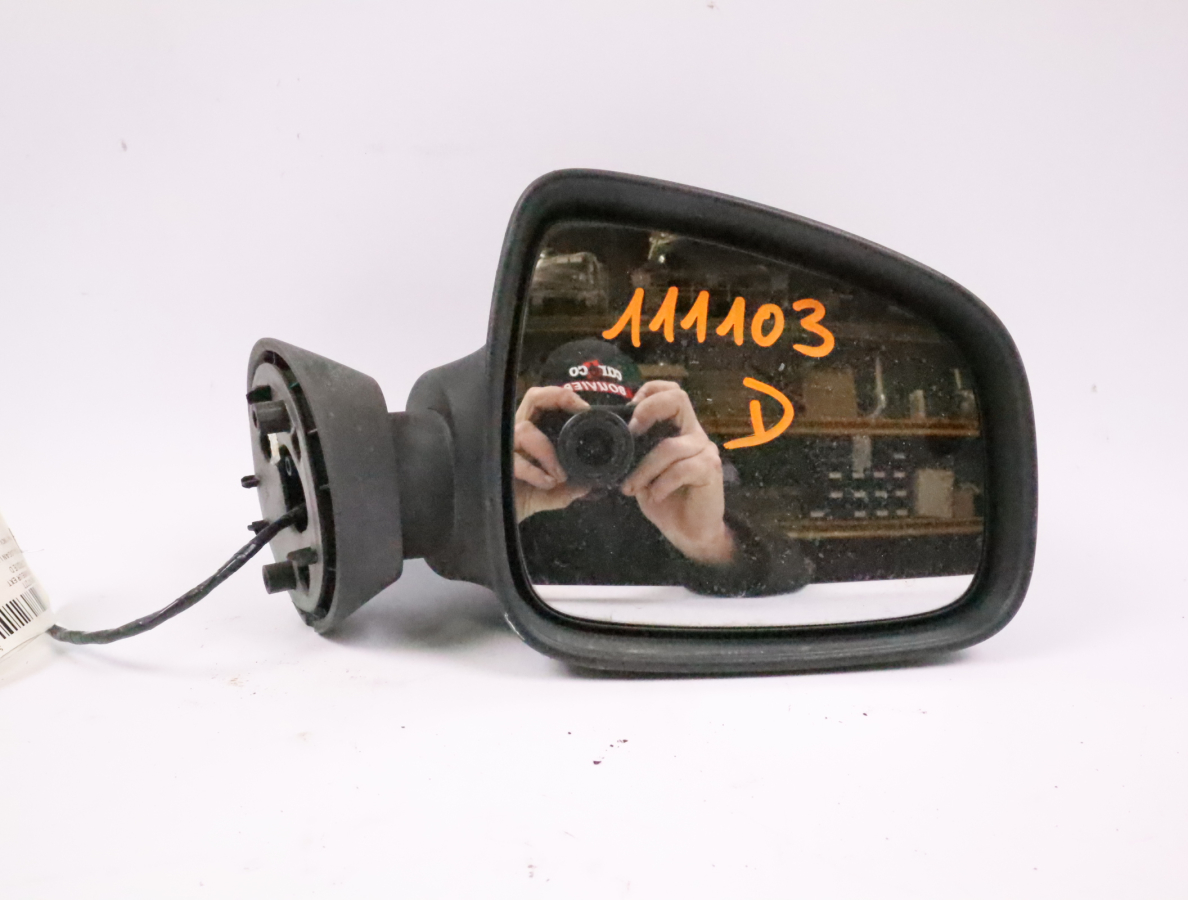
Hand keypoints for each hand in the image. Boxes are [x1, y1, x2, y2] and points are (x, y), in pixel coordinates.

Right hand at [513, 386, 590, 521]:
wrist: (502, 516)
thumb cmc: (524, 497)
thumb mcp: (555, 493)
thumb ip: (573, 486)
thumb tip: (590, 484)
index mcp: (533, 432)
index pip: (543, 402)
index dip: (563, 397)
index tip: (584, 410)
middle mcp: (518, 431)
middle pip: (533, 398)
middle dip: (557, 397)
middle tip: (579, 412)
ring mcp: (505, 444)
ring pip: (526, 430)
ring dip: (548, 453)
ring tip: (559, 477)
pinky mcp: (496, 462)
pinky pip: (517, 461)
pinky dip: (536, 472)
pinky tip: (546, 484)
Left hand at [620, 381, 734, 564]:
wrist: (689, 532)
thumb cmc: (664, 499)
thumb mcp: (640, 472)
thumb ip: (632, 453)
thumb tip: (604, 440)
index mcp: (677, 428)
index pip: (670, 391)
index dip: (649, 392)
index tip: (629, 412)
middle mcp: (693, 433)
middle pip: (679, 398)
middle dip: (649, 411)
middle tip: (631, 434)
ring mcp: (705, 450)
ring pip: (670, 446)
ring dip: (644, 469)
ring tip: (631, 488)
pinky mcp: (710, 470)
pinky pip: (682, 469)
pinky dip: (662, 484)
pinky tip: (654, 496)